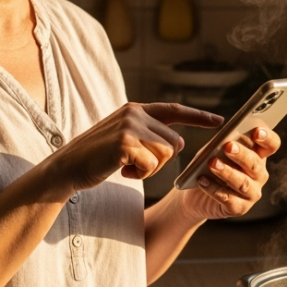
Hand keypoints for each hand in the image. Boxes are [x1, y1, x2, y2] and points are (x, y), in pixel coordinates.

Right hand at [51, 102, 222, 192]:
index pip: (174, 110)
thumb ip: (148, 133)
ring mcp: (130, 126)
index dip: (198, 116)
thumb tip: (178, 143)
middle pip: (174, 142)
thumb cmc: (97, 158)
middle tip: (134, 165)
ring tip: (127, 167)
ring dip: (150, 169)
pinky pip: (152, 166)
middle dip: (160, 160)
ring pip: (166, 154)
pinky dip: (140, 176)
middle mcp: (135, 113)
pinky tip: (122, 172)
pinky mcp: (125, 143)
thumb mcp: (124, 138)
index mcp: (136, 110)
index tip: (219, 121)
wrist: (67, 168)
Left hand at [179, 127, 281, 220]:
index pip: (271, 144)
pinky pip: (229, 199)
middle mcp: (259, 174)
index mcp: (258, 155)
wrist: (196, 193)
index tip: (256, 131)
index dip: (267, 138)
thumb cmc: (210, 164)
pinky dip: (214, 189)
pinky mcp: (239, 208)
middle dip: (242, 154)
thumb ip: (223, 143)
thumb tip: (225, 139)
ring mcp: (252, 193)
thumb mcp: (215, 150)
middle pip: (256, 163)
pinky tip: (202, 180)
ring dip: (227, 172)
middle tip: (227, 146)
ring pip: (243, 183)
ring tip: (212, 164)